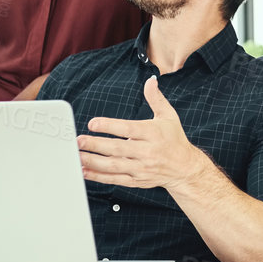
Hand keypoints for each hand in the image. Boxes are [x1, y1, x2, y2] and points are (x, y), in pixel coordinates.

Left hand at [78, 77, 205, 189]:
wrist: (185, 168)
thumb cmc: (174, 140)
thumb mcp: (169, 116)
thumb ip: (156, 99)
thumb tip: (151, 81)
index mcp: (153, 134)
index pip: (128, 129)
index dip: (109, 126)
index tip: (93, 123)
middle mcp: (147, 152)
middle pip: (117, 149)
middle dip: (96, 145)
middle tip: (79, 141)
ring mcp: (141, 168)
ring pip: (114, 166)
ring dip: (93, 161)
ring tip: (77, 155)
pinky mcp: (136, 180)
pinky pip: (115, 179)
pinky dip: (99, 176)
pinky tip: (85, 171)